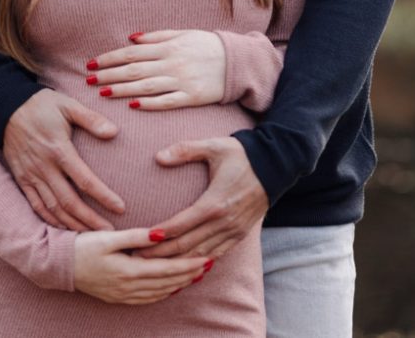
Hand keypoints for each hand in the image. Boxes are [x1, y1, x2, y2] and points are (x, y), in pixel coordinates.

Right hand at [2, 89, 124, 231]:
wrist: (6, 106)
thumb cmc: (42, 104)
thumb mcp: (68, 105)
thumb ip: (91, 119)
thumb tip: (114, 131)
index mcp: (59, 149)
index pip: (85, 180)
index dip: (103, 196)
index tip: (121, 208)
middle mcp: (44, 167)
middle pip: (69, 202)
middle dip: (90, 220)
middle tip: (110, 233)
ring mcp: (31, 175)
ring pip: (52, 208)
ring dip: (72, 225)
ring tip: (91, 236)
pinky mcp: (21, 179)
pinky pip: (35, 206)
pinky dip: (49, 221)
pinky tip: (63, 229)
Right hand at [74, 227, 209, 303]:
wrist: (59, 266)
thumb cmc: (83, 246)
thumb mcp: (109, 237)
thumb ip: (136, 236)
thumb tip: (161, 234)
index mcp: (129, 270)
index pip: (167, 269)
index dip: (188, 264)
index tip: (206, 257)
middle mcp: (129, 287)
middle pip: (167, 282)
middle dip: (189, 274)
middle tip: (209, 264)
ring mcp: (123, 294)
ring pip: (159, 293)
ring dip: (179, 284)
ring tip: (196, 275)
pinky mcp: (118, 297)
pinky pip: (147, 299)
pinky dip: (163, 294)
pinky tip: (171, 288)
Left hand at [88, 30, 225, 108]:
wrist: (236, 62)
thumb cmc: (206, 46)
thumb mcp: (183, 33)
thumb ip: (157, 36)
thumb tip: (131, 37)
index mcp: (168, 46)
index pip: (132, 52)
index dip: (110, 57)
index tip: (92, 62)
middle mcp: (172, 62)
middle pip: (134, 69)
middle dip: (109, 74)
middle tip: (88, 79)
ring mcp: (181, 81)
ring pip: (146, 86)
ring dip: (122, 90)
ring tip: (102, 92)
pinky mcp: (191, 97)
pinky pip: (167, 101)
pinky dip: (150, 104)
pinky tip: (133, 106)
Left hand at [138, 137, 267, 259]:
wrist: (276, 165)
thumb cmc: (241, 154)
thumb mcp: (213, 146)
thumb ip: (185, 150)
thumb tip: (158, 156)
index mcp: (214, 203)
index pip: (180, 226)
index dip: (159, 236)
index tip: (140, 242)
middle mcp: (224, 222)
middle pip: (187, 246)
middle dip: (161, 255)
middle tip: (138, 259)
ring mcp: (234, 231)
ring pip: (200, 255)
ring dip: (177, 263)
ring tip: (155, 267)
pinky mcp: (241, 234)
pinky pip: (217, 254)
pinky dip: (199, 263)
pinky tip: (185, 267)